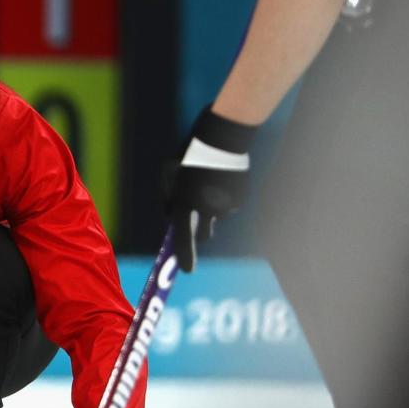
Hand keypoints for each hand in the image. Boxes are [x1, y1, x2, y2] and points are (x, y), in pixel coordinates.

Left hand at [165, 106, 257, 272]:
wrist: (223, 136)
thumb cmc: (189, 153)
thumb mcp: (169, 174)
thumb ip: (169, 199)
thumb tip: (171, 218)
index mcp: (185, 203)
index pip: (184, 238)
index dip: (185, 257)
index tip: (187, 271)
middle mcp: (206, 209)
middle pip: (203, 234)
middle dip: (199, 231)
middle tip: (196, 213)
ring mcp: (224, 205)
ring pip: (217, 218)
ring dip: (211, 209)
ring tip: (208, 183)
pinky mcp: (239, 199)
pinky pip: (229, 207)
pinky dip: (224, 199)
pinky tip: (221, 179)